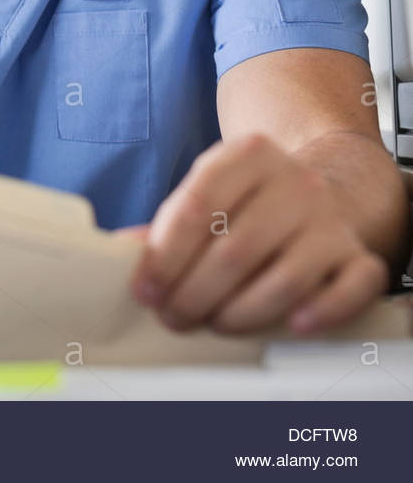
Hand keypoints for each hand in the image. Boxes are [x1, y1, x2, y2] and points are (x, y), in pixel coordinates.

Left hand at [130, 134, 388, 334]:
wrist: (322, 188)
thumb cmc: (246, 202)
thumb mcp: (206, 193)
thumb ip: (166, 224)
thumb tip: (123, 253)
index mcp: (246, 156)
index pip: (196, 208)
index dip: (164, 257)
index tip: (145, 291)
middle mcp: (295, 182)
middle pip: (234, 251)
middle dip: (194, 295)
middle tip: (172, 317)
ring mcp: (331, 219)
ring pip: (284, 280)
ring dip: (240, 314)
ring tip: (212, 323)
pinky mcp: (359, 255)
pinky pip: (350, 289)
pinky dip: (321, 312)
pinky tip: (291, 325)